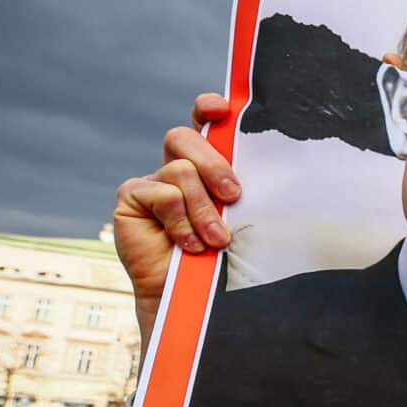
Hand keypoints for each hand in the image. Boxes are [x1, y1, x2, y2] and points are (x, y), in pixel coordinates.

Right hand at [113, 93, 241, 343]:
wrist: (193, 297)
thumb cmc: (224, 257)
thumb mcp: (240, 218)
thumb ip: (242, 191)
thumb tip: (275, 165)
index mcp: (204, 165)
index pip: (203, 124)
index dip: (207, 110)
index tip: (221, 109)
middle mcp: (174, 167)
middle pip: (185, 138)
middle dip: (213, 163)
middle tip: (233, 196)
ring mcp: (150, 182)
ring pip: (180, 171)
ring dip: (203, 209)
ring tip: (216, 240)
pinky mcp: (131, 198)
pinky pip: (162, 195)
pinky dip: (181, 222)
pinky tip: (188, 245)